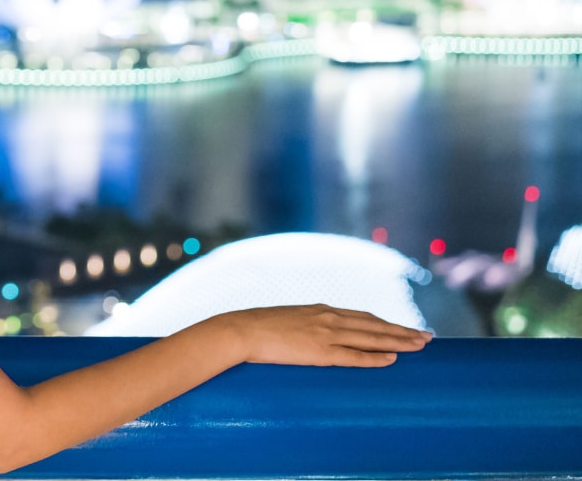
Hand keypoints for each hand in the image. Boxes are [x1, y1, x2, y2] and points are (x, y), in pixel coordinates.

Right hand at [211, 304, 432, 367]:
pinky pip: (355, 355)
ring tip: (421, 345)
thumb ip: (303, 327)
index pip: (362, 316)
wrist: (241, 330)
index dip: (385, 323)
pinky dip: (376, 357)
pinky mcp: (320, 351)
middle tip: (428, 337)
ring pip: (372, 337)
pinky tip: (392, 359)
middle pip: (375, 324)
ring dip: (399, 341)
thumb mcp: (286, 322)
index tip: (404, 328)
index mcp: (321, 310)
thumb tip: (307, 338)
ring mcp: (326, 333)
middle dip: (403, 331)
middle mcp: (329, 318)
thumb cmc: (257, 328)